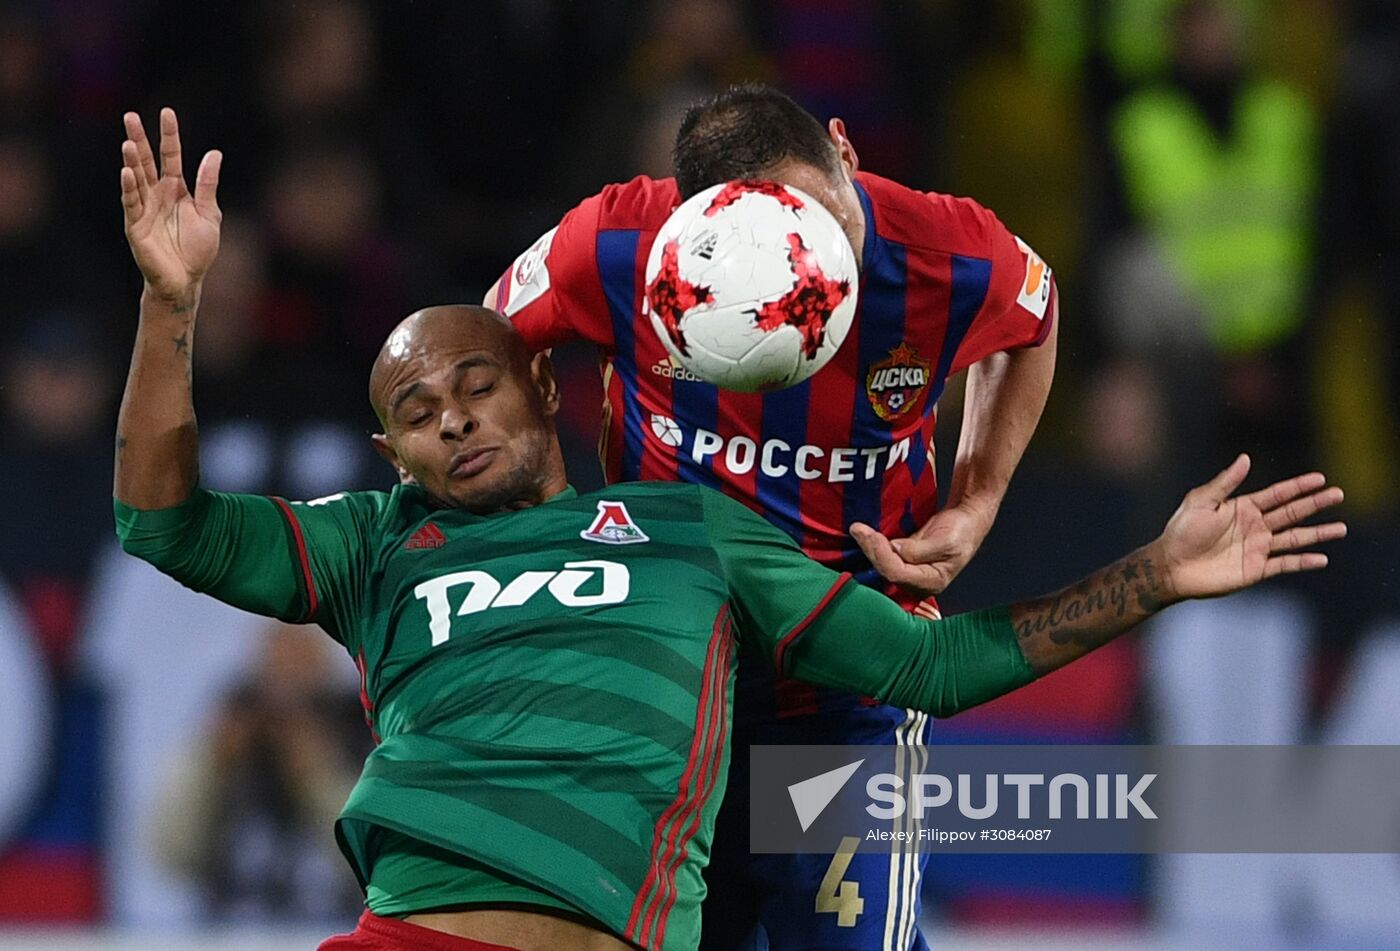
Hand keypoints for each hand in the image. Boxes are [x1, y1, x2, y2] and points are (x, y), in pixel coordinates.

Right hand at [120, 108, 221, 302]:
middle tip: (130, 116)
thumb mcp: (209, 213)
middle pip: (146, 162)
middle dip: (139, 139)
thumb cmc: (198, 250)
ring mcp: (144, 209)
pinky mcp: (136, 226)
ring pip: (136, 179)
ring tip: (129, 141)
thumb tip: (214, 153)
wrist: (186, 280)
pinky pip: (131, 204)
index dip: (169, 135)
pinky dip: (129, 188)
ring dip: (132, 161)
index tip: (167, 112)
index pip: (171, 156)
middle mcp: (157, 195)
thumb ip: (208, 184)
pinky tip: (127, 171)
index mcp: (176, 190)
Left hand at [849, 503, 991, 598]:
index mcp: (932, 581)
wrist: (966, 520)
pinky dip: (873, 545)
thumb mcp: (946, 541)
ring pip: (882, 564)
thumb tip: (895, 549)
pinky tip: (864, 534)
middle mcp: (918, 581)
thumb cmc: (962, 531)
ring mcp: (909, 572)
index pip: (898, 574)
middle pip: (886, 570)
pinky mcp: (904, 560)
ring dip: (868, 547)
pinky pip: (884, 557)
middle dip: (871, 549)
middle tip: (858, 529)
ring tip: (858, 529)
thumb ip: (919, 549)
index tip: (874, 535)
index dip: (883, 555)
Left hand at [1154, 454, 1344, 600]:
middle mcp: (1255, 526)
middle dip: (1316, 504)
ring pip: (1295, 538)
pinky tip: (1322, 558)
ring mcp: (1258, 548)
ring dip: (1318, 534)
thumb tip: (1246, 458)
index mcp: (1243, 508)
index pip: (1278, 494)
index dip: (1299, 486)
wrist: (1171, 565)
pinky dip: (1303, 562)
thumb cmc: (1181, 531)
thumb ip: (1225, 483)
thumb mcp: (1201, 501)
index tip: (1320, 478)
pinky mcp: (1256, 569)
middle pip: (1292, 513)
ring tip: (1341, 528)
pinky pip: (1285, 564)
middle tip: (1339, 494)